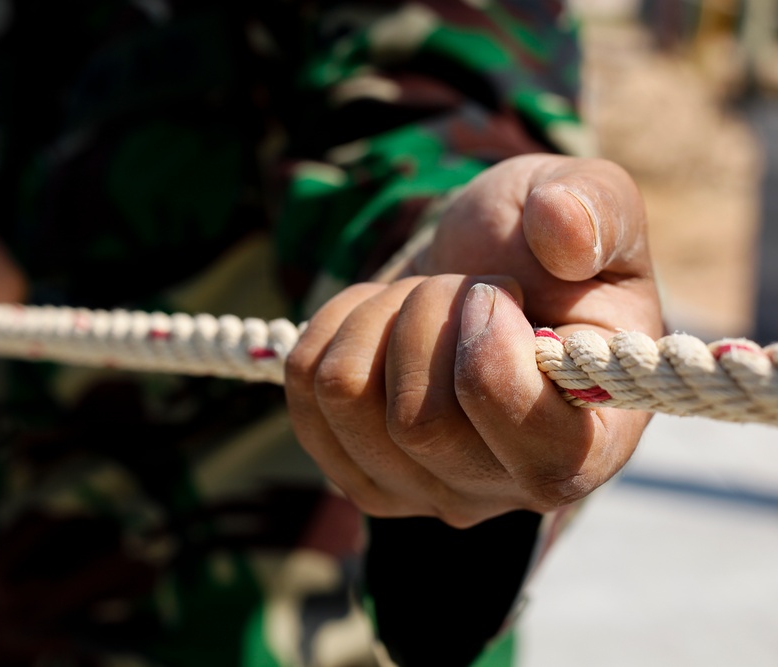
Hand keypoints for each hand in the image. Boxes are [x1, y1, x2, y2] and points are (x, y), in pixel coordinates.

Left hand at [285, 155, 661, 526]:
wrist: (479, 277)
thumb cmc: (546, 255)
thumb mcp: (596, 205)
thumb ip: (597, 209)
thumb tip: (560, 229)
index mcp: (591, 446)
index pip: (537, 449)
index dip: (495, 355)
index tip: (495, 293)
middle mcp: (504, 490)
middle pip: (418, 421)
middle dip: (427, 313)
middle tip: (461, 285)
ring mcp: (419, 490)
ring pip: (346, 395)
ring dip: (378, 313)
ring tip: (421, 299)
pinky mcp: (354, 469)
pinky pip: (305, 384)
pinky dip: (333, 324)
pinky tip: (380, 318)